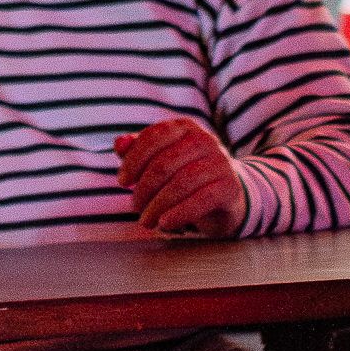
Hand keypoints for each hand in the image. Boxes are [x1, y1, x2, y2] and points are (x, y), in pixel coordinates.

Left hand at [115, 118, 246, 237]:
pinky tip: (165, 223)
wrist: (226, 196)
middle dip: (144, 189)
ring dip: (158, 206)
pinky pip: (201, 200)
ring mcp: (220, 162)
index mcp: (184, 127)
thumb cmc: (185, 174)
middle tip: (135, 207)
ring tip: (146, 221)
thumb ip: (137, 149)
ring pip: (181, 183)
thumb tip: (119, 144)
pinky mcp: (230, 187)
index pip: (153, 137)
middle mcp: (205, 140)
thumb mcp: (161, 159)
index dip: (133, 160)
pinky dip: (179, 213)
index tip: (122, 182)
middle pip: (165, 163)